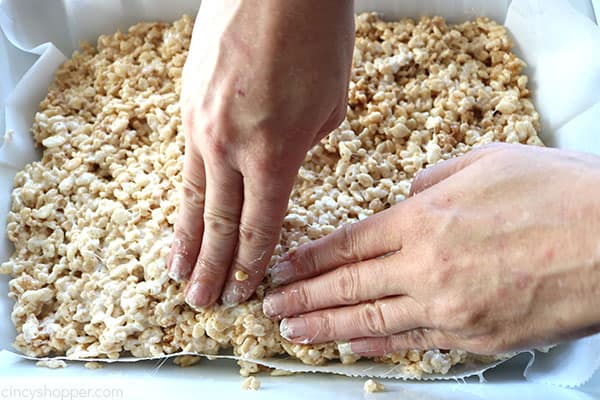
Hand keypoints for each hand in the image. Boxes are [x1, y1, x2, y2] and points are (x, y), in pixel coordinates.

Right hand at [168, 0, 354, 307]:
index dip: (252, 263)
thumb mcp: (330, 106)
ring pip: (193, 197)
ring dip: (187, 240)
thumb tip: (283, 165)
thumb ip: (304, 148)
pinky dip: (183, 196)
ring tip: (178, 273)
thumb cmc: (315, 37)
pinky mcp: (188, 105)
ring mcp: (203, 127)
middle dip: (213, 267)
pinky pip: (185, 163)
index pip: (261, 224)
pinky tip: (181, 213)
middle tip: (202, 302)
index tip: (244, 290)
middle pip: (220, 222)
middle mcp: (231, 148)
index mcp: (275, 153)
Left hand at [263, 143, 599, 355]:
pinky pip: (414, 343)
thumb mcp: (486, 162)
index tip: (282, 268)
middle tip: (271, 305)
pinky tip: (352, 345)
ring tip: (294, 332)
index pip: (348, 243)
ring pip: (372, 320)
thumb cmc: (560, 194)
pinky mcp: (476, 338)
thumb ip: (435, 180)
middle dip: (304, 297)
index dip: (310, 258)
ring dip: (326, 326)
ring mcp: (450, 309)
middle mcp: (427, 268)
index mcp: (425, 219)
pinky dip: (377, 344)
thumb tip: (409, 196)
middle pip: (349, 285)